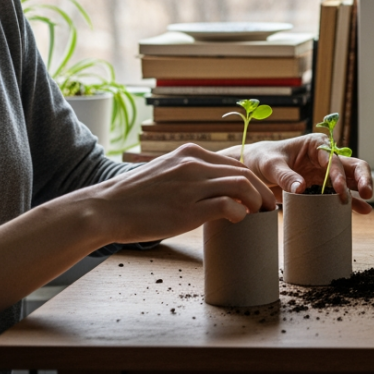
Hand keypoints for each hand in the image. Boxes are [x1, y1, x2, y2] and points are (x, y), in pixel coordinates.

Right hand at [82, 143, 277, 244]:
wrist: (104, 209)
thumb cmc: (133, 197)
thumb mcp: (165, 173)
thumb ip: (188, 175)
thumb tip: (210, 189)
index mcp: (190, 153)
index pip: (233, 163)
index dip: (251, 179)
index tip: (258, 193)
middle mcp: (194, 164)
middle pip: (244, 172)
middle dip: (261, 190)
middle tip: (268, 206)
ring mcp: (192, 185)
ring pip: (242, 185)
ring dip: (257, 200)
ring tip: (261, 214)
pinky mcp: (188, 208)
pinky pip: (228, 205)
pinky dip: (240, 212)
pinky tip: (239, 220)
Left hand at [240, 135, 373, 213]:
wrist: (253, 169)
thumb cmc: (262, 159)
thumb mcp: (270, 165)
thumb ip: (285, 175)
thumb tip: (301, 188)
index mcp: (315, 145)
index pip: (333, 159)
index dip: (339, 174)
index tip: (338, 190)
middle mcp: (325, 157)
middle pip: (351, 165)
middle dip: (361, 178)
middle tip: (367, 192)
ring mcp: (325, 173)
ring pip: (350, 180)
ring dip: (360, 190)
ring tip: (367, 204)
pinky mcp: (322, 188)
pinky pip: (339, 194)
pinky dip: (351, 201)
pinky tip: (362, 210)